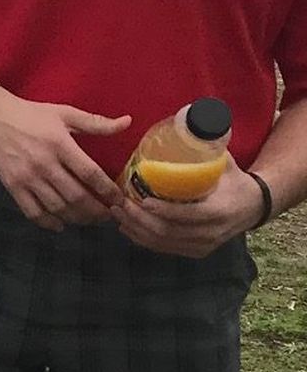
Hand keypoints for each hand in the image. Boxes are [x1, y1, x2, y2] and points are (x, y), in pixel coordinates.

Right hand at [0, 96, 128, 229]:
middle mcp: (44, 163)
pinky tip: (61, 224)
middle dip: (96, 211)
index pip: (90, 174)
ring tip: (89, 219)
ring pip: (58, 208)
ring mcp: (27, 177)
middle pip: (76, 197)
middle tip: (107, 215)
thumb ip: (97, 122)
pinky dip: (49, 223)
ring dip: (77, 218)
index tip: (118, 200)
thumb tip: (128, 122)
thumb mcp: (65, 113)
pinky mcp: (12, 186)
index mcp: (60, 144)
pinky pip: (33, 212)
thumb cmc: (31, 114)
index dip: (108, 191)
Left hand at [113, 158, 265, 259]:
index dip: (163, 210)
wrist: (253, 206)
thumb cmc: (234, 179)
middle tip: (120, 204)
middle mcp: (212, 233)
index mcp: (220, 210)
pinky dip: (143, 239)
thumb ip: (207, 145)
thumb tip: (188, 120)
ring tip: (117, 212)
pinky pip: (164, 249)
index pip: (188, 215)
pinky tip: (127, 227)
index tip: (142, 199)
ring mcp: (203, 246)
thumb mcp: (225, 161)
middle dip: (140, 219)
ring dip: (136, 229)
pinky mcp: (195, 252)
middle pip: (169, 232)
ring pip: (163, 243)